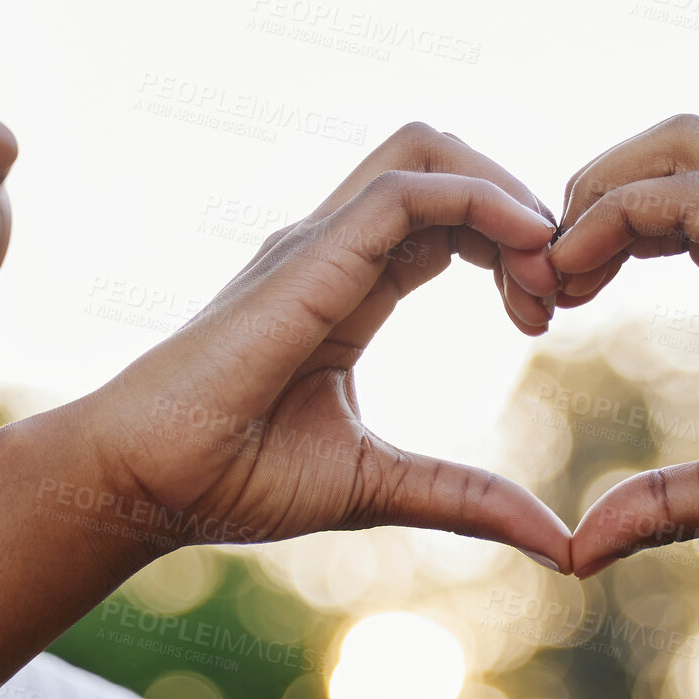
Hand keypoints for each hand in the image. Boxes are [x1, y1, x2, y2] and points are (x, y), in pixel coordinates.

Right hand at [78, 123, 570, 569]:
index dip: (512, 247)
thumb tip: (558, 546)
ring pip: (430, 152)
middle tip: (556, 294)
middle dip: (521, 209)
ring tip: (542, 277)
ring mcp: (318, 243)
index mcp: (351, 285)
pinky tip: (522, 256)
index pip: (448, 220)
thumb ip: (467, 498)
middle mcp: (336, 248)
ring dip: (507, 196)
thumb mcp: (381, 485)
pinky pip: (407, 190)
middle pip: (447, 164)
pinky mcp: (308, 257)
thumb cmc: (234, 481)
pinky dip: (480, 202)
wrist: (141, 486)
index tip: (545, 317)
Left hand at [548, 114, 698, 576]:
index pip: (673, 201)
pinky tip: (574, 276)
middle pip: (671, 147)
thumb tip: (582, 547)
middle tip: (540, 279)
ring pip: (672, 146)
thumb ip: (666, 502)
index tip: (552, 302)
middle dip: (589, 192)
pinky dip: (609, 217)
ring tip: (550, 273)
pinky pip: (676, 192)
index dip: (600, 234)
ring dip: (593, 194)